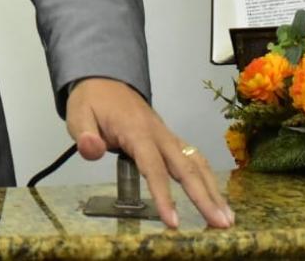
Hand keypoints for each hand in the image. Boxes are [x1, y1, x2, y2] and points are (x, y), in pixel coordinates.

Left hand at [65, 77, 232, 229]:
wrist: (103, 79)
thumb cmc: (92, 101)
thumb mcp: (78, 115)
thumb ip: (84, 135)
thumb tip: (91, 149)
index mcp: (137, 131)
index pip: (154, 169)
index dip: (164, 196)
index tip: (173, 222)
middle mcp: (159, 134)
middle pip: (186, 168)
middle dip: (204, 197)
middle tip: (222, 224)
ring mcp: (167, 135)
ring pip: (196, 162)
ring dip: (213, 189)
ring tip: (226, 217)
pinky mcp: (169, 139)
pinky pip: (192, 157)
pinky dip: (207, 177)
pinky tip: (215, 196)